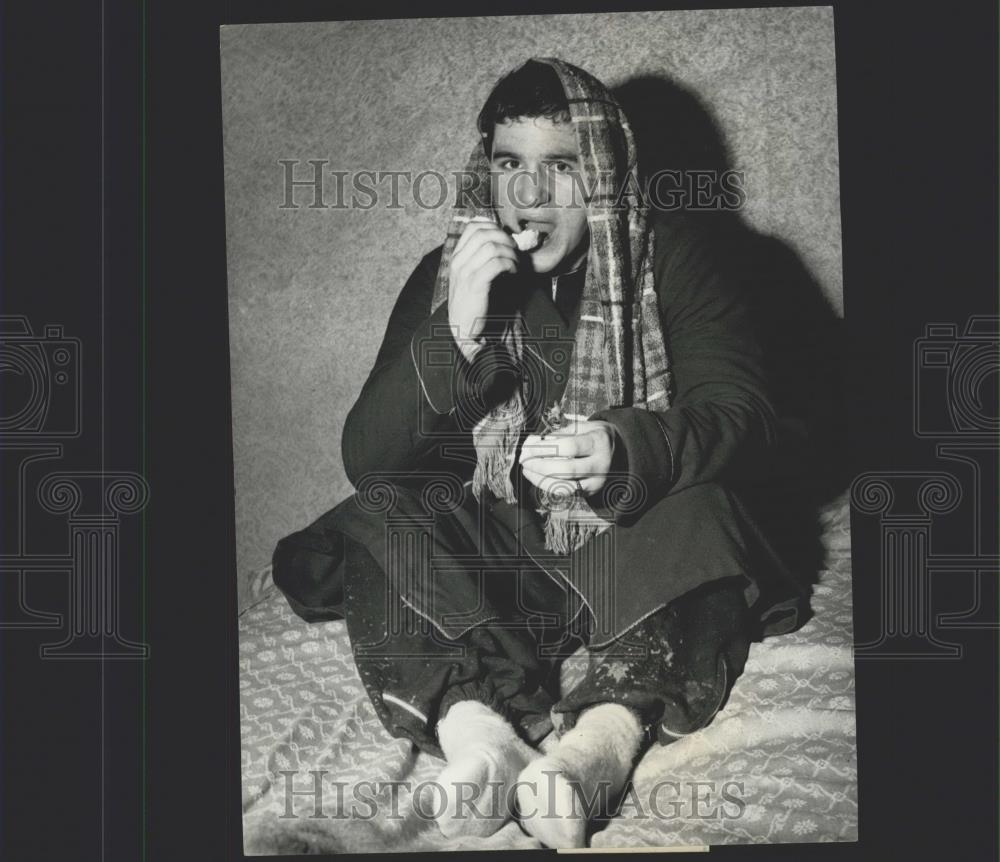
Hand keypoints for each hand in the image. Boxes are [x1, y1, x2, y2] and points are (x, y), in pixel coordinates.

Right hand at [448, 217, 517, 361]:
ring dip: (509, 253)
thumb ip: (479, 259)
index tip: (505, 238)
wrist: (462, 328)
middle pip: (484, 233)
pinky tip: (513, 272)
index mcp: (456, 257)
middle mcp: (458, 261)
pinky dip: (509, 264)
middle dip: (504, 238)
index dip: (493, 227)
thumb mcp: (469, 276)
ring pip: (491, 247)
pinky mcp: (475, 285)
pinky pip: (496, 264)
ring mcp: (465, 273)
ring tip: (515, 264)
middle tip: (514, 250)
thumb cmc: (471, 302)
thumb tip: (500, 242)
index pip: (473, 227)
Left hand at [518, 420, 618, 495]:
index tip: (528, 447)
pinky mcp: (591, 491)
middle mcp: (601, 463)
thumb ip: (558, 433)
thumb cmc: (593, 436)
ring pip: (564, 485)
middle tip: (524, 459)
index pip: (569, 446)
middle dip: (539, 465)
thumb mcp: (582, 427)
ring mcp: (598, 480)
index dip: (545, 448)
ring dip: (540, 478)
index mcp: (599, 441)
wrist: (618, 451)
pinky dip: (547, 485)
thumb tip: (533, 443)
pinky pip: (565, 492)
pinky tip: (536, 477)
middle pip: (566, 469)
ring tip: (527, 469)